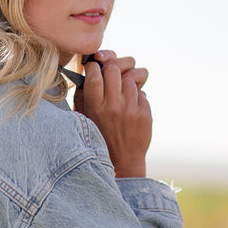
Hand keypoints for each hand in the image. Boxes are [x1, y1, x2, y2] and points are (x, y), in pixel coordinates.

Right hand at [73, 50, 151, 177]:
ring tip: (120, 96)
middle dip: (110, 69)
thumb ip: (83, 95)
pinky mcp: (145, 114)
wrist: (122, 161)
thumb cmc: (99, 136)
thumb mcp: (83, 118)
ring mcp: (131, 110)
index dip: (93, 66)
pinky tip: (130, 108)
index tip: (93, 67)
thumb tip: (87, 72)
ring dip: (124, 84)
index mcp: (95, 108)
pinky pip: (141, 92)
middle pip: (113, 70)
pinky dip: (135, 96)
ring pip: (129, 79)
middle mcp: (113, 107)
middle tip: (109, 76)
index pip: (94, 75)